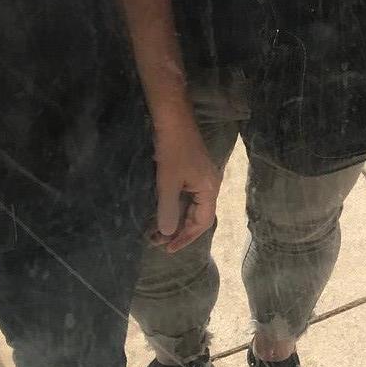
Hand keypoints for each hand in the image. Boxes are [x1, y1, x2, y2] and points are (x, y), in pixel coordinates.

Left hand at [149, 116, 220, 250]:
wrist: (173, 118)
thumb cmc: (172, 149)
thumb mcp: (168, 182)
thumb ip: (168, 209)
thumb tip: (167, 233)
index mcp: (210, 189)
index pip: (202, 222)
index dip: (186, 238)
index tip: (168, 248)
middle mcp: (209, 184)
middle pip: (198, 215)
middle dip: (179, 230)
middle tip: (158, 242)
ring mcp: (201, 176)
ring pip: (190, 205)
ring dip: (175, 218)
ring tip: (156, 230)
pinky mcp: (191, 169)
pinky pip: (185, 195)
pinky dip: (174, 205)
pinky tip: (160, 210)